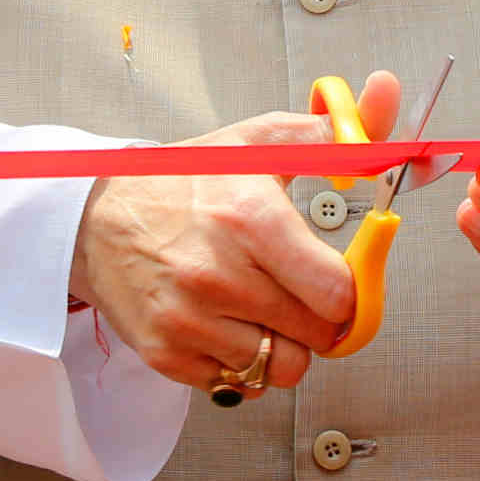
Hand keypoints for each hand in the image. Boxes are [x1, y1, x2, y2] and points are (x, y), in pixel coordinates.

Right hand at [71, 88, 382, 392]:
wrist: (94, 219)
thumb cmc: (182, 184)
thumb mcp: (258, 144)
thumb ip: (335, 132)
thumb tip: (385, 95)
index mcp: (251, 219)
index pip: (338, 294)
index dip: (350, 292)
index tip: (340, 281)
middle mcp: (219, 274)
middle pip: (316, 337)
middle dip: (318, 318)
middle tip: (297, 292)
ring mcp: (190, 320)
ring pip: (281, 370)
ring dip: (283, 346)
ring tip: (262, 311)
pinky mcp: (167, 354)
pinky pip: (239, 385)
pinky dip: (242, 363)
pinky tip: (227, 325)